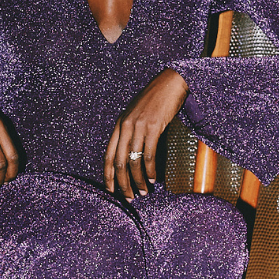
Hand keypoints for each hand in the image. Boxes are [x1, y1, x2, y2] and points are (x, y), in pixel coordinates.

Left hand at [104, 69, 188, 200]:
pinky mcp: (154, 127)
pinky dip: (151, 169)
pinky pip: (149, 154)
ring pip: (133, 161)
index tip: (111, 191)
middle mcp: (125, 126)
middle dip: (122, 183)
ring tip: (144, 191)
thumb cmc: (155, 99)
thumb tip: (131, 155)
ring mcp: (139, 126)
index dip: (108, 175)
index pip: (108, 155)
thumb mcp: (136, 114)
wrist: (171, 82)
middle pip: (119, 162)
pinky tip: (154, 178)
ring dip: (138, 180)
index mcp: (119, 124)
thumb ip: (130, 132)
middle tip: (130, 197)